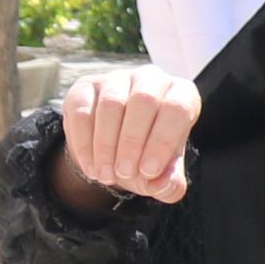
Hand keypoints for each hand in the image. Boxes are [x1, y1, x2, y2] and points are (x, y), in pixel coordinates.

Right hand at [55, 66, 199, 208]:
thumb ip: (170, 184)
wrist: (116, 151)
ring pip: (111, 104)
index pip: (177, 109)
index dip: (163, 141)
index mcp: (181, 95)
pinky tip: (90, 166)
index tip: (149, 171)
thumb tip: (163, 185)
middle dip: (132, 142)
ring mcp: (118, 78)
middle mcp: (152, 78)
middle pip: (144, 101)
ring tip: (106, 175)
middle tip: (124, 173)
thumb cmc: (148, 156)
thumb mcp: (163, 173)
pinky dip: (85, 143)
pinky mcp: (87, 86)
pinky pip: (83, 110)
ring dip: (107, 145)